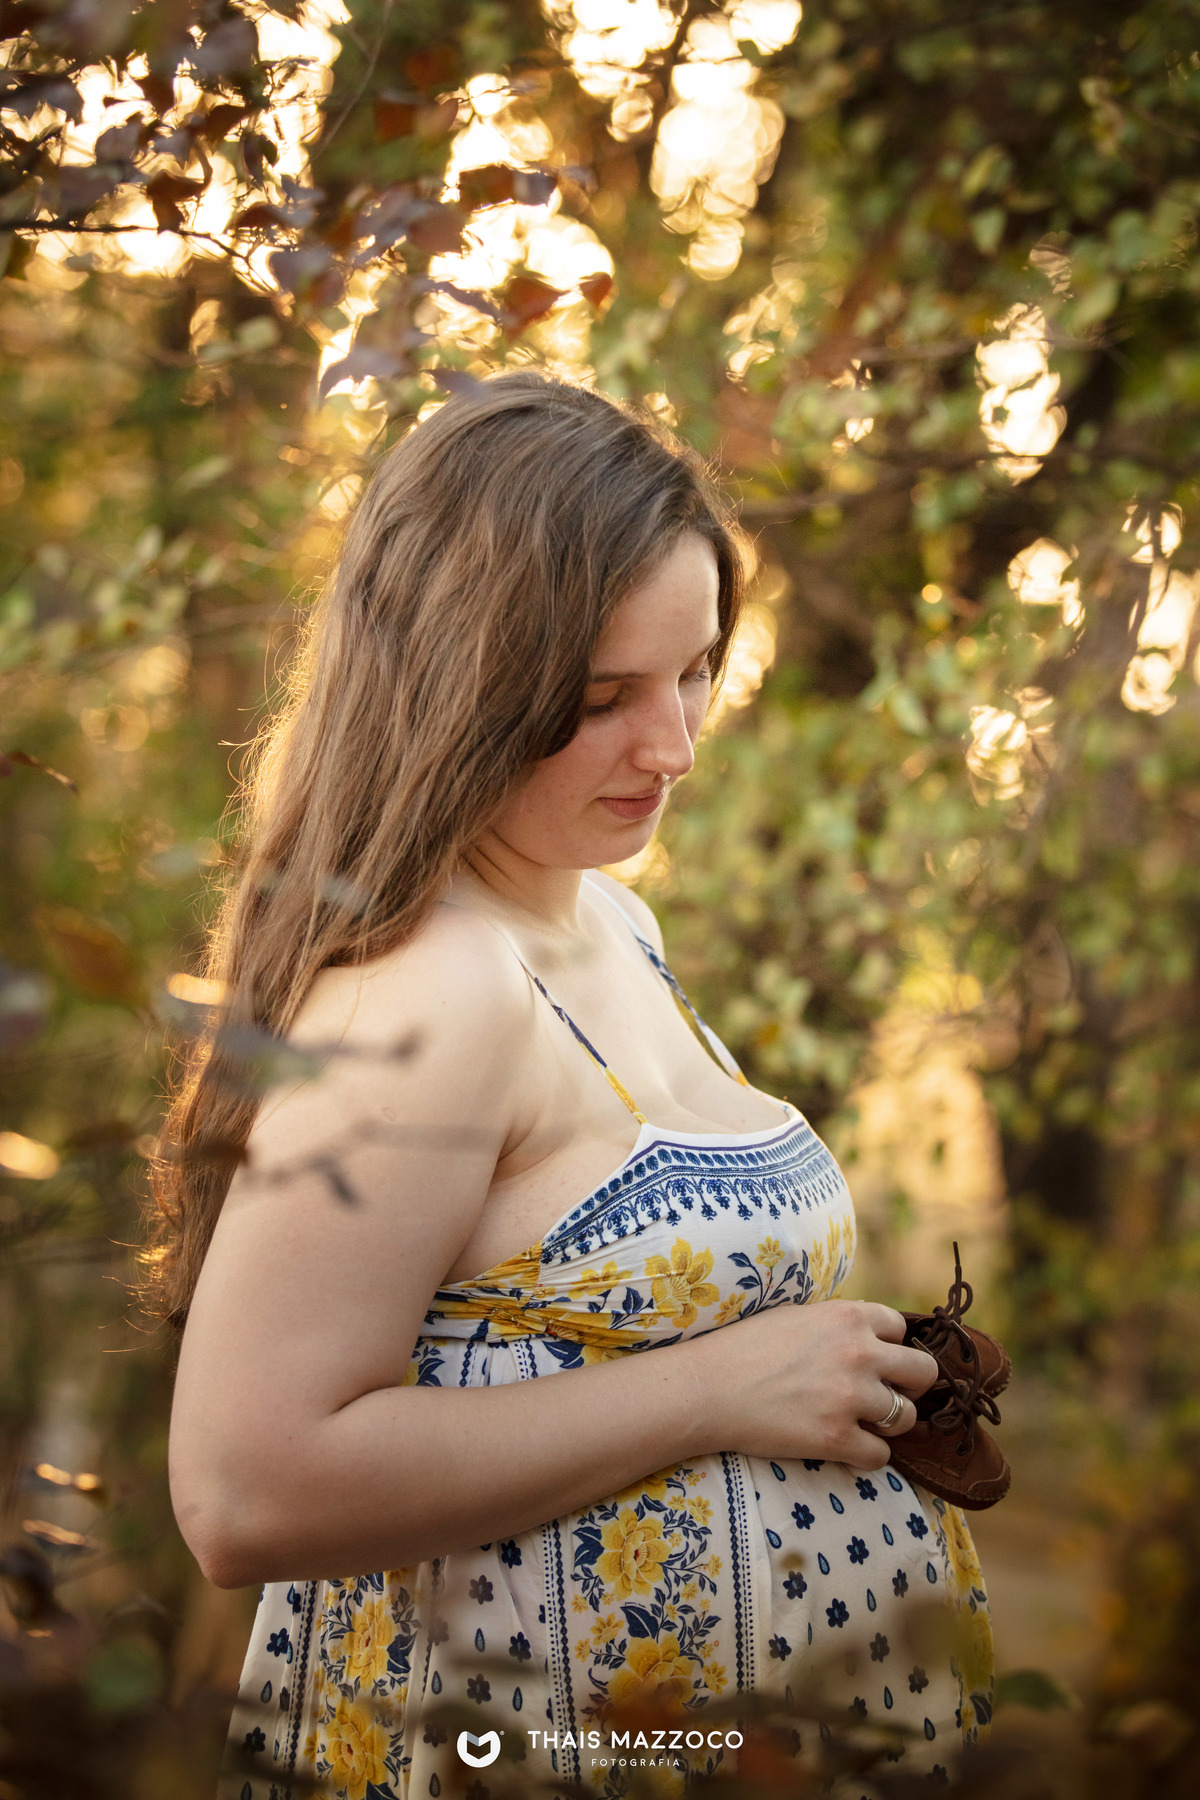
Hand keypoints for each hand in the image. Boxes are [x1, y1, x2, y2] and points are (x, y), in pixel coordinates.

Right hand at [691, 1298, 939, 1470]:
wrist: (708, 1388)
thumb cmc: (744, 1347)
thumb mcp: (797, 1315)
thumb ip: (838, 1323)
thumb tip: (869, 1334)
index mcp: (849, 1317)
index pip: (901, 1330)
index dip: (889, 1347)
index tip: (874, 1360)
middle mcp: (859, 1354)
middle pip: (923, 1372)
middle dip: (909, 1385)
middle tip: (885, 1394)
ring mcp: (851, 1398)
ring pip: (906, 1418)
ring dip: (887, 1423)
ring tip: (860, 1422)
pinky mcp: (837, 1439)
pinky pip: (881, 1456)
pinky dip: (866, 1455)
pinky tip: (845, 1446)